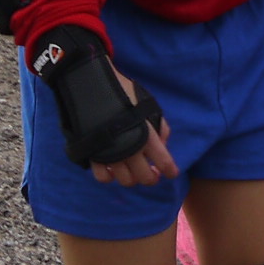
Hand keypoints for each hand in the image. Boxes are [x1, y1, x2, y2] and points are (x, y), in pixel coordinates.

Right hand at [31, 24, 175, 183]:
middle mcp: (129, 147)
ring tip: (133, 171)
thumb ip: (159, 125)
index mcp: (146, 134)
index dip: (169, 170)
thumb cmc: (122, 91)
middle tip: (152, 174)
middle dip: (151, 178)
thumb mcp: (147, 103)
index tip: (172, 173)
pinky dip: (110, 176)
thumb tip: (162, 145)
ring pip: (125, 180)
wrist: (91, 83)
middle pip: (144, 177)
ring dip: (132, 178)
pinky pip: (102, 177)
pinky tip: (114, 169)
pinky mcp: (93, 154)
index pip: (163, 161)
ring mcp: (110, 153)